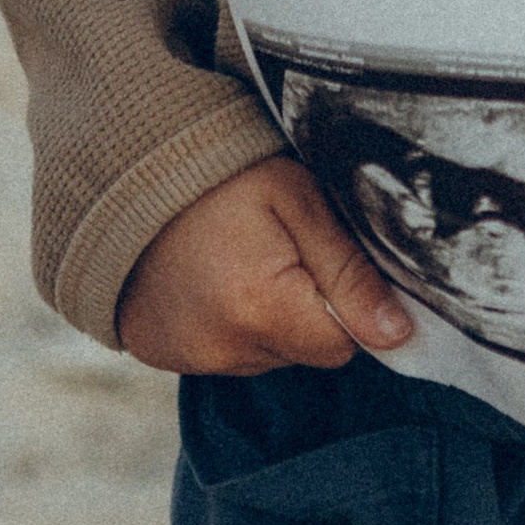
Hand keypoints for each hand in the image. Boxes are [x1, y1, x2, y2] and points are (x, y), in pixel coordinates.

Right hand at [115, 156, 413, 374]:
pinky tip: (213, 279)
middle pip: (302, 351)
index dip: (344, 302)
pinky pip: (225, 354)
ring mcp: (189, 357)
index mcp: (261, 308)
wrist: (125, 167)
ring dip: (266, 317)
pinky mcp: (163, 355)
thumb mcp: (298, 200)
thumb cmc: (221, 175)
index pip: (343, 345)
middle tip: (273, 248)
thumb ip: (350, 269)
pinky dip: (229, 324)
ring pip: (266, 355)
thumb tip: (398, 335)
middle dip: (303, 307)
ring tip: (239, 259)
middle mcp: (222, 348)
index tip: (319, 258)